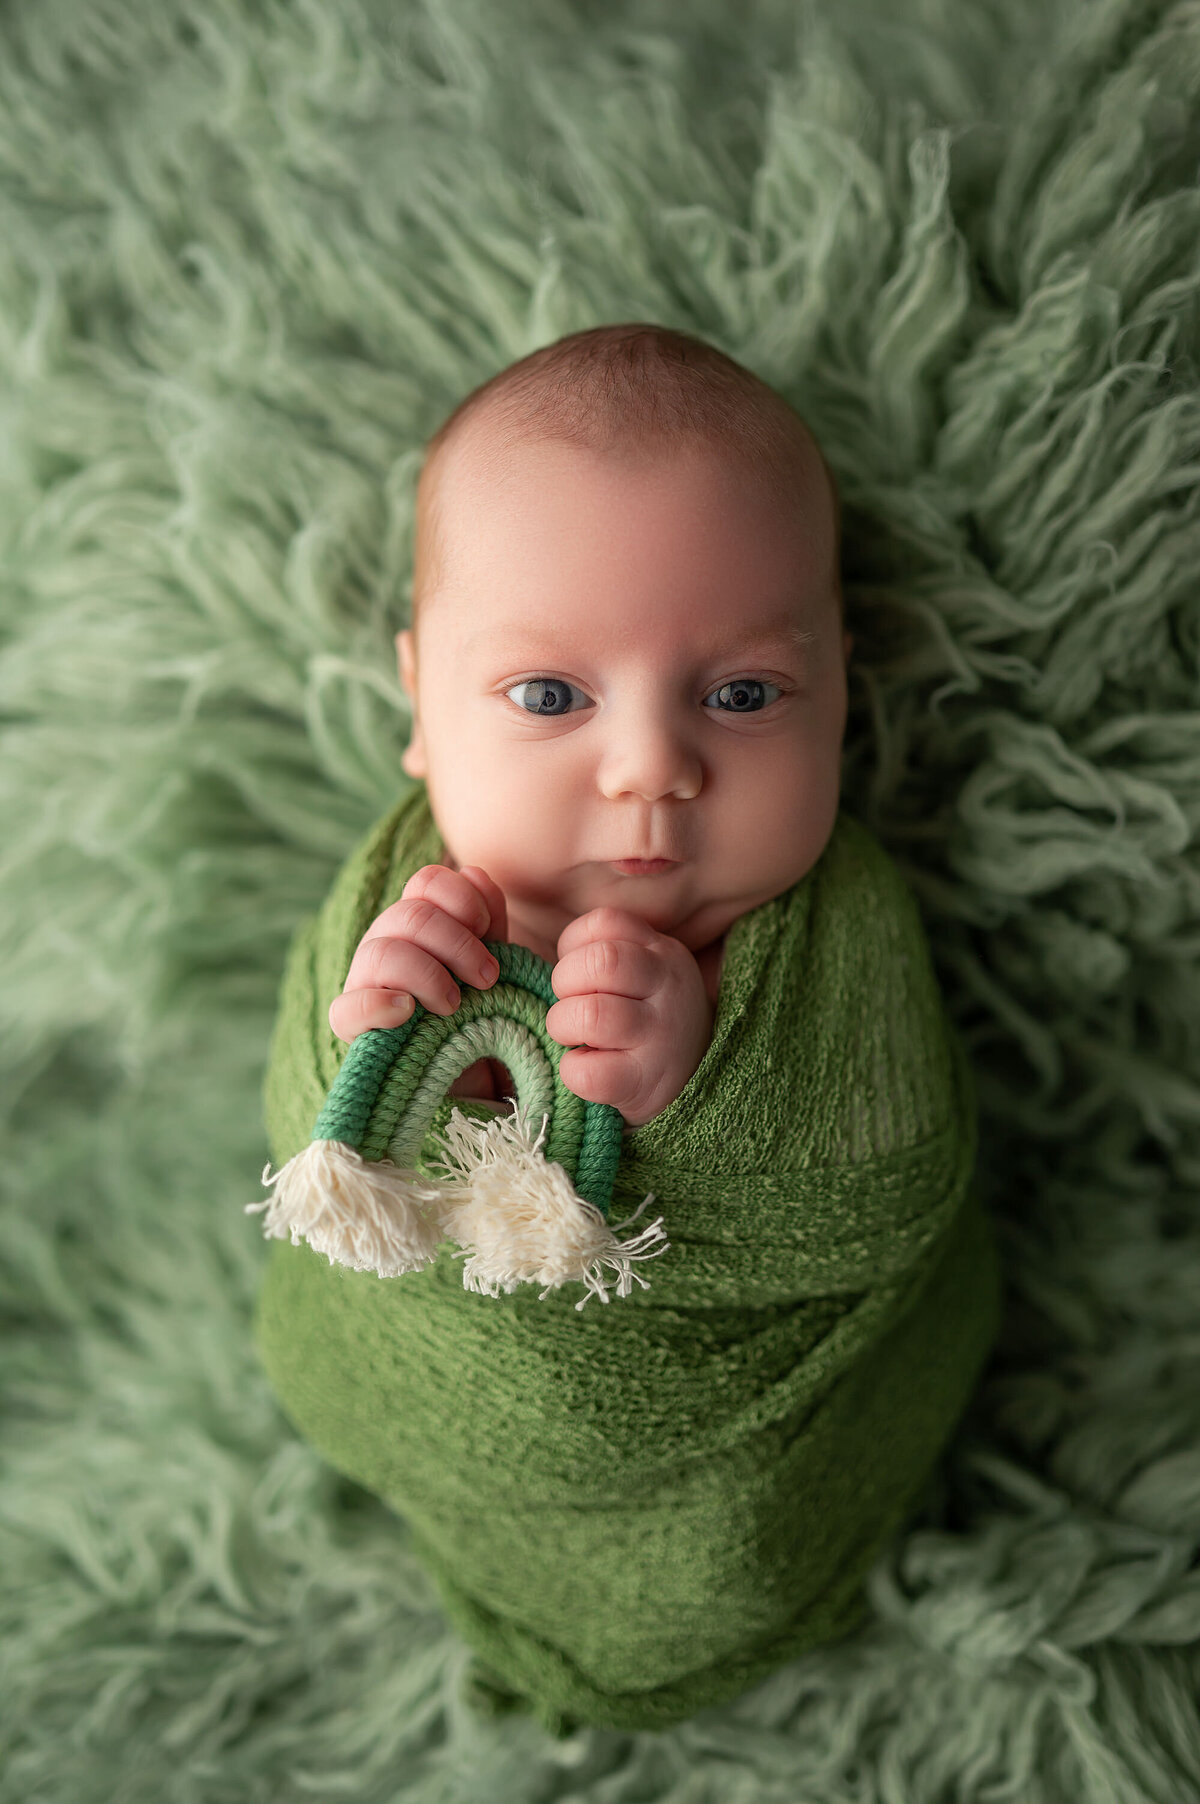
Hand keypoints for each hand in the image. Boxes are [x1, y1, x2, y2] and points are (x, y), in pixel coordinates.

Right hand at [328, 863, 507, 1042]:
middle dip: (457, 944)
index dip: (460, 897)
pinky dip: (377, 1005)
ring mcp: (363, 980)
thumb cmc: (479, 1005)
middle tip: (488, 978)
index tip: (487, 929)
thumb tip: (473, 873)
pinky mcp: (351, 1025)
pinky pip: (347, 1008)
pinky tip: (408, 1012)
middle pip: (410, 915)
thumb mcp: (491, 959)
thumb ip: (489, 918)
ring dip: (427, 975)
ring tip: (454, 1005)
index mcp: (417, 921)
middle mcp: (385, 941)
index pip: (426, 882)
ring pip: (383, 953)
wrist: (470, 1067)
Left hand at [546, 908, 714, 1127]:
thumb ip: (604, 954)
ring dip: (563, 1025)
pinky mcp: (645, 1082)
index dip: (573, 945)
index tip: (578, 972)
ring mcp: (660, 1036)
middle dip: (564, 981)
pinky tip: (584, 1066)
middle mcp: (668, 987)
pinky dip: (572, 1070)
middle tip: (568, 1004)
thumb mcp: (645, 973)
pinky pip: (590, 1072)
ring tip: (571, 1036)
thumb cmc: (648, 1018)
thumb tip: (539, 958)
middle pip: (601, 961)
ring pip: (591, 1014)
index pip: (606, 923)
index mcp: (661, 953)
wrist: (697, 1080)